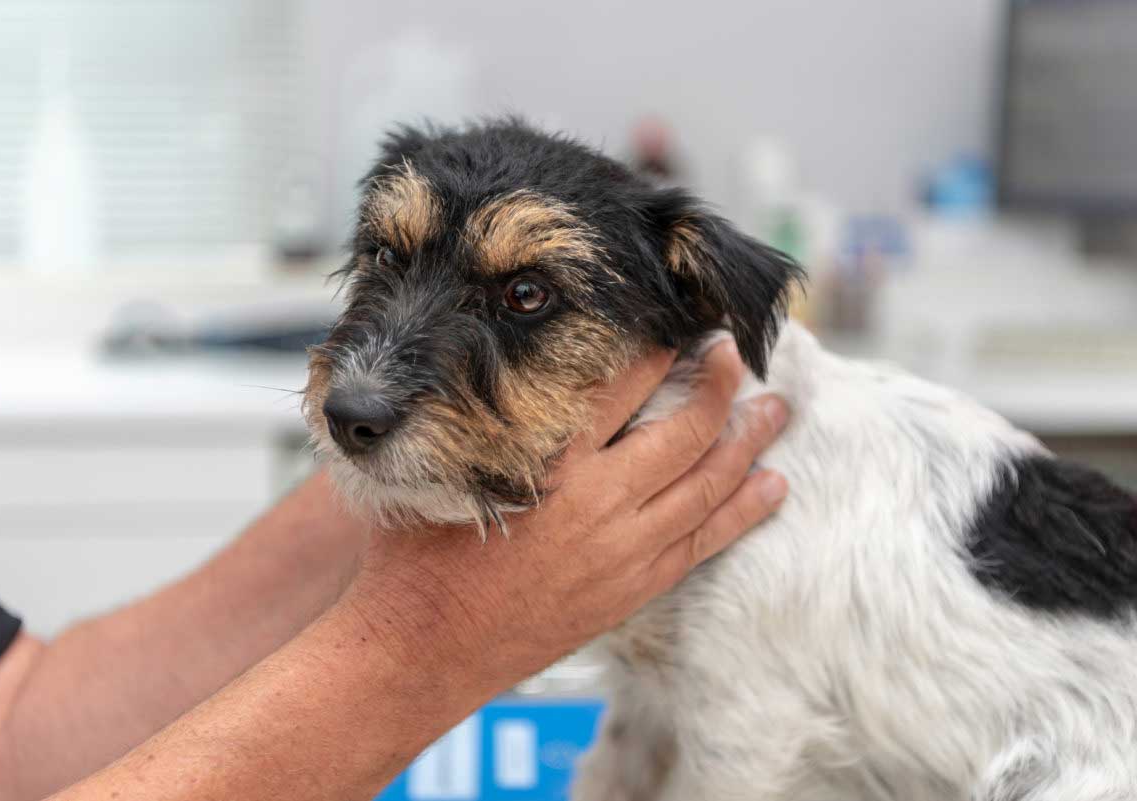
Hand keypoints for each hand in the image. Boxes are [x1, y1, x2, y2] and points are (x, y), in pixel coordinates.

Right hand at [343, 337, 789, 690]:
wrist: (419, 649)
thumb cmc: (414, 556)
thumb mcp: (440, 469)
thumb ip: (480, 422)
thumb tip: (494, 367)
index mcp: (548, 462)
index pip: (622, 385)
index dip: (659, 347)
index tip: (682, 322)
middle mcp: (597, 501)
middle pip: (683, 429)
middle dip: (719, 384)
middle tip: (737, 353)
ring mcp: (622, 550)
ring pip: (707, 485)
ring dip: (747, 442)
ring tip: (776, 408)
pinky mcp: (631, 589)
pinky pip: (703, 542)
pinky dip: (742, 511)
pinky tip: (771, 487)